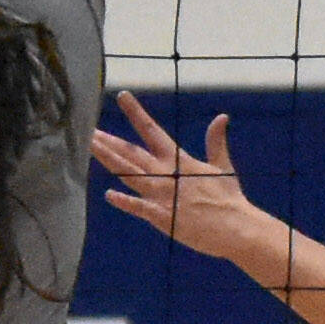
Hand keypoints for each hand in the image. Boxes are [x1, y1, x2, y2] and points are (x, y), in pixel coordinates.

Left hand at [90, 91, 250, 259]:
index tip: (123, 96)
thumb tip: (222, 117)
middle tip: (88, 129)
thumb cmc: (229, 198)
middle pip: (131, 153)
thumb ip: (216, 141)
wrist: (236, 227)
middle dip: (109, 141)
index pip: (152, 130)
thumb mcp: (222, 166)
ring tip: (90, 148)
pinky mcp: (162, 217)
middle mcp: (166, 174)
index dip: (136, 112)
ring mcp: (162, 196)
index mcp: (179, 160)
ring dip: (108, 160)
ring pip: (128, 174)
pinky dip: (124, 202)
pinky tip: (108, 195)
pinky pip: (138, 208)